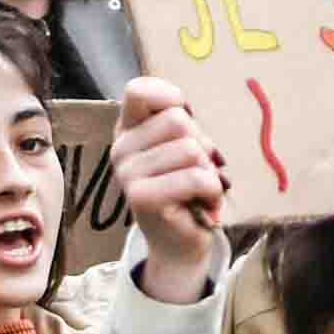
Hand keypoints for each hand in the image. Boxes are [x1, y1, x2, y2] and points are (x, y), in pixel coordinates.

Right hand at [110, 77, 230, 299]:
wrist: (178, 242)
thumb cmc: (186, 189)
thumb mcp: (183, 148)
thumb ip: (181, 123)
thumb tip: (184, 109)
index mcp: (128, 129)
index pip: (139, 90)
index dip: (171, 97)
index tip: (186, 119)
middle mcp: (121, 148)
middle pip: (178, 120)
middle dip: (202, 144)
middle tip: (198, 170)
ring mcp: (128, 174)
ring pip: (190, 149)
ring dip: (209, 171)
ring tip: (200, 189)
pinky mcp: (142, 198)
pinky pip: (196, 178)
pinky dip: (212, 191)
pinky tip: (204, 203)